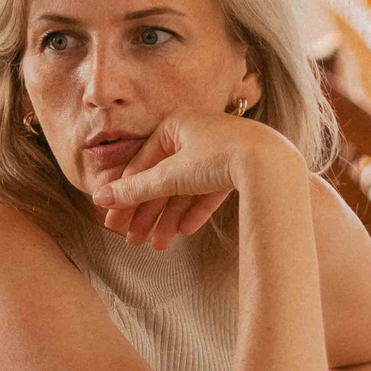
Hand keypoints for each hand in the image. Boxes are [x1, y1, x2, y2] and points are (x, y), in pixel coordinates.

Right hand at [89, 110, 297, 249]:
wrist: (271, 163)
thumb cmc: (219, 157)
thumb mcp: (171, 175)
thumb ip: (136, 189)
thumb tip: (100, 198)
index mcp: (175, 125)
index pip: (141, 164)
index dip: (125, 195)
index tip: (112, 220)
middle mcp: (195, 134)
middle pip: (162, 179)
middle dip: (147, 213)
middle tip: (132, 240)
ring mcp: (218, 151)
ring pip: (185, 189)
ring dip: (168, 219)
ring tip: (158, 245)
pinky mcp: (237, 168)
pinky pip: (208, 192)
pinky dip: (194, 212)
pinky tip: (182, 232)